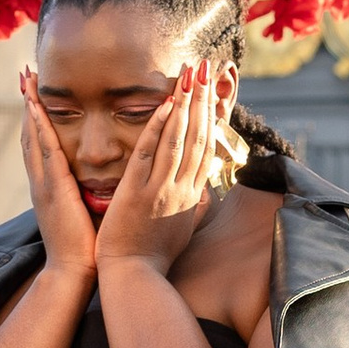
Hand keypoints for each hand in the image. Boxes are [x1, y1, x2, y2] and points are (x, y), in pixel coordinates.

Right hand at [18, 70, 99, 282]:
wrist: (74, 273)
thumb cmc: (87, 250)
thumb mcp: (87, 215)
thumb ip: (91, 196)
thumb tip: (106, 184)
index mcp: (51, 188)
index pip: (42, 146)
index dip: (38, 119)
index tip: (37, 95)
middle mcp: (42, 182)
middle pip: (32, 135)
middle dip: (29, 104)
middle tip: (25, 76)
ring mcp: (44, 185)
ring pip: (33, 137)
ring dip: (29, 107)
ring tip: (26, 81)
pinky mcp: (53, 189)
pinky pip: (45, 151)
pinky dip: (39, 127)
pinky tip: (37, 107)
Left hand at [94, 58, 225, 276]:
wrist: (136, 278)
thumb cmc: (155, 258)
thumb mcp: (183, 230)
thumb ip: (194, 207)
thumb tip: (204, 194)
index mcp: (192, 196)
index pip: (208, 149)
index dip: (211, 117)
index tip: (212, 92)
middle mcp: (182, 189)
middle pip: (199, 137)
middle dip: (202, 100)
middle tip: (205, 69)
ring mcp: (162, 190)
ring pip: (179, 140)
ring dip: (185, 104)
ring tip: (190, 74)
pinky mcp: (138, 193)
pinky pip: (150, 154)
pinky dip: (159, 127)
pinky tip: (165, 104)